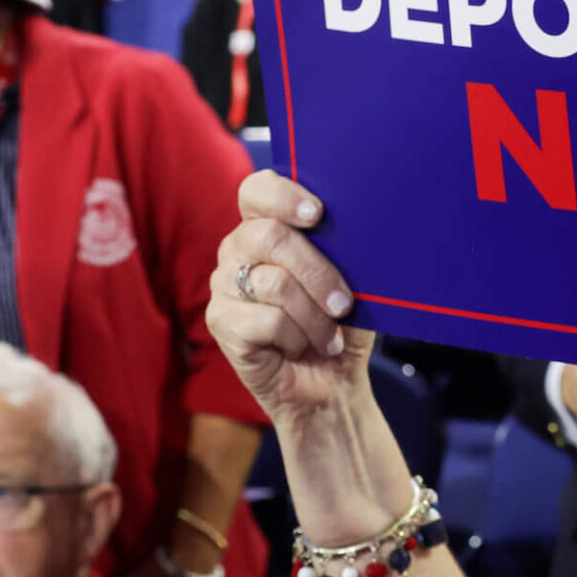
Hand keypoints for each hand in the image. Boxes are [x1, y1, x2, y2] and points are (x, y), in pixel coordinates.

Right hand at [207, 172, 366, 426]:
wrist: (331, 385)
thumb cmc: (339, 326)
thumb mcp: (351, 282)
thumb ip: (343, 250)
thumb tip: (357, 227)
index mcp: (265, 227)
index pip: (257, 191)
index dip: (283, 196)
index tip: (318, 214)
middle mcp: (237, 249)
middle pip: (270, 236)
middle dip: (317, 271)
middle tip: (343, 302)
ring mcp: (223, 284)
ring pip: (275, 283)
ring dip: (315, 317)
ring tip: (329, 336)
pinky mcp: (220, 321)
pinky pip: (266, 320)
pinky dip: (295, 338)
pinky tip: (299, 348)